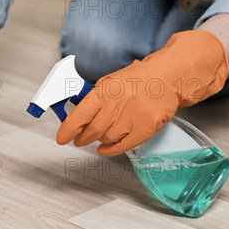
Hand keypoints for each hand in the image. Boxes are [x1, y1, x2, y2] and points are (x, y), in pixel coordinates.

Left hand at [56, 30, 228, 155]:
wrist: (167, 78)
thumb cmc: (137, 80)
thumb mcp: (110, 82)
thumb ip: (94, 99)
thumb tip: (76, 118)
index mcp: (105, 90)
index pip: (80, 114)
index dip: (67, 130)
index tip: (62, 138)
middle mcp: (118, 104)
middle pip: (92, 130)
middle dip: (82, 137)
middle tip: (79, 139)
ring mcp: (133, 117)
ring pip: (106, 138)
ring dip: (99, 140)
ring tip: (99, 137)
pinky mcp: (146, 127)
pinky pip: (123, 145)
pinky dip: (111, 149)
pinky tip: (106, 148)